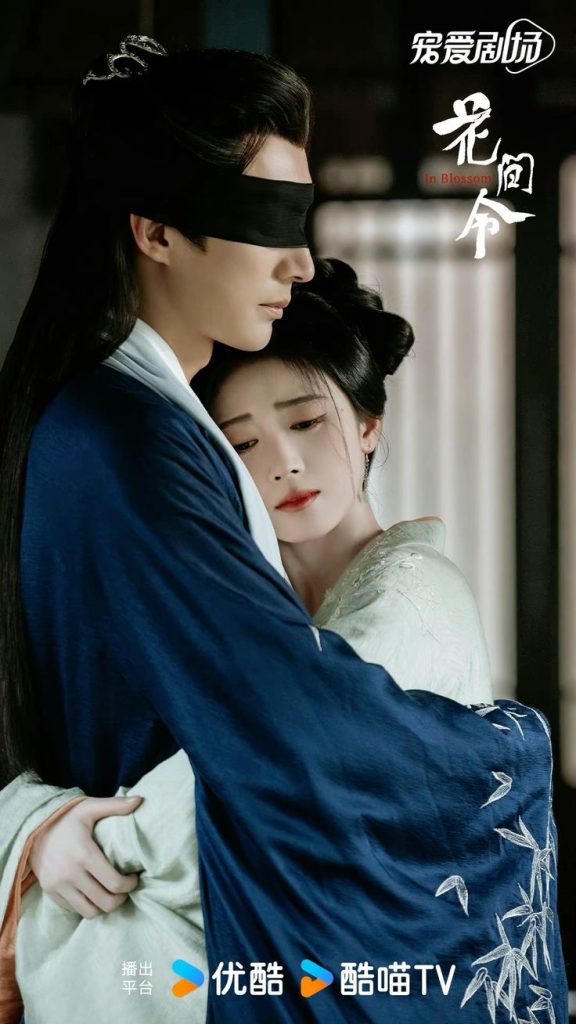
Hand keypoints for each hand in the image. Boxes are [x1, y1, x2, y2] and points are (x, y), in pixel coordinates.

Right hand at [27, 794, 142, 917]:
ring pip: (90, 912)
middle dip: (121, 898)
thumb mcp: (89, 807)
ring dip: (104, 906)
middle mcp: (70, 873)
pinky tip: (93, 892)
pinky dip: (87, 905)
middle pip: (105, 902)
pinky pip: (74, 909)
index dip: (130, 884)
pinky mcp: (50, 892)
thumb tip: (140, 799)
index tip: (134, 877)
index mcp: (84, 853)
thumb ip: (115, 805)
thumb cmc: (66, 818)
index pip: (114, 883)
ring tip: (110, 893)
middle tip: (125, 887)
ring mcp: (58, 885)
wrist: (32, 828)